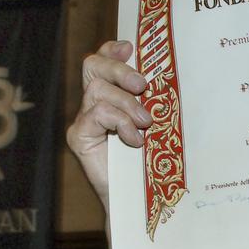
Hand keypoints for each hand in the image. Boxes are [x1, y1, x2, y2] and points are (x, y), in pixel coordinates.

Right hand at [66, 40, 150, 210]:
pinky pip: (96, 114)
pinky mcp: (79, 137)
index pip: (102, 61)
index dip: (112, 50)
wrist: (137, 200)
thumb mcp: (156, 125)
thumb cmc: (151, 162)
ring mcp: (84, 120)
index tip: (130, 48)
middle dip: (120, 70)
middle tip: (142, 86)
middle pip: (93, 66)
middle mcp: (93, 103)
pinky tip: (134, 139)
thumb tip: (168, 77)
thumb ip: (152, 102)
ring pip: (98, 90)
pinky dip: (119, 122)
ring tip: (145, 124)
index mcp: (110, 96)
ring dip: (126, 104)